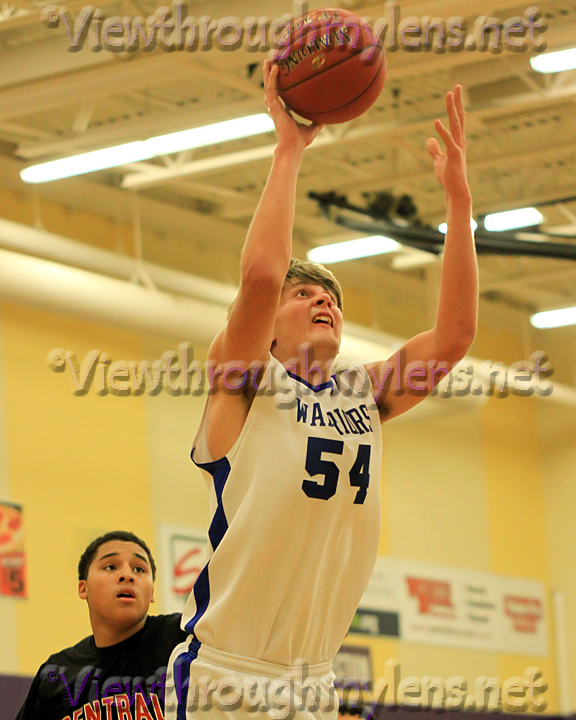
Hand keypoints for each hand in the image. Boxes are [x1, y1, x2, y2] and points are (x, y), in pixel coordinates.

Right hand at [263, 59, 322, 153]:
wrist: (293, 147)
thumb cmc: (300, 142)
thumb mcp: (312, 130)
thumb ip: (317, 123)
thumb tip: (326, 119)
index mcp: (284, 114)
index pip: (279, 100)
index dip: (277, 92)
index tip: (275, 84)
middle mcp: (277, 109)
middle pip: (272, 90)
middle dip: (270, 77)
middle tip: (270, 65)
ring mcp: (275, 107)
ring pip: (269, 86)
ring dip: (268, 73)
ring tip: (268, 60)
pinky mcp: (274, 107)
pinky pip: (272, 89)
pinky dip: (273, 78)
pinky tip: (275, 67)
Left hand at [426, 85, 470, 200]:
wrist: (455, 191)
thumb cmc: (448, 177)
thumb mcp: (438, 161)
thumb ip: (434, 149)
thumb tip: (430, 139)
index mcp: (457, 142)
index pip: (457, 120)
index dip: (455, 106)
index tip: (454, 92)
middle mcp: (459, 142)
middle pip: (458, 118)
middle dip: (457, 102)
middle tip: (457, 86)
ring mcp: (457, 148)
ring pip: (455, 124)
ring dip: (452, 109)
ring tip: (449, 95)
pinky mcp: (454, 156)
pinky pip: (448, 141)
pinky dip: (442, 131)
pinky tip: (436, 122)